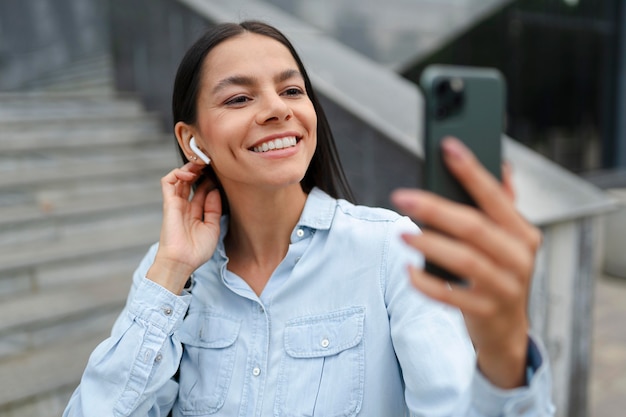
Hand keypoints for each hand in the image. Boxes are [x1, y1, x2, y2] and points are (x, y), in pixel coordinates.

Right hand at [147, 163, 221, 294]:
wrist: (182, 261)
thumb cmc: (197, 250)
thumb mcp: (212, 228)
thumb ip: (213, 209)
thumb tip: (214, 191)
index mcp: (195, 213)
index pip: (201, 191)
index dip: (209, 181)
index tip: (220, 174)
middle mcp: (185, 207)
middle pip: (190, 182)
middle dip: (200, 171)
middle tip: (210, 164)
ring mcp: (176, 204)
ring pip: (179, 179)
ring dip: (189, 169)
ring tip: (200, 164)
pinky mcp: (168, 203)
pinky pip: (167, 182)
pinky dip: (176, 173)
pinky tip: (189, 173)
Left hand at [391, 137, 541, 388]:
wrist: (506, 329)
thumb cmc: (500, 273)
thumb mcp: (508, 239)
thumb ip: (503, 205)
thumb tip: (502, 166)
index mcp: (522, 233)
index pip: (495, 196)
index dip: (471, 170)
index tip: (448, 147)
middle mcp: (519, 258)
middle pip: (474, 227)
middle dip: (435, 208)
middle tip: (401, 197)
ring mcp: (504, 287)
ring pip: (465, 260)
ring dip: (429, 244)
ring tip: (401, 234)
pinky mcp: (485, 312)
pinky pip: (452, 297)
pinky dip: (427, 284)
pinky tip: (408, 272)